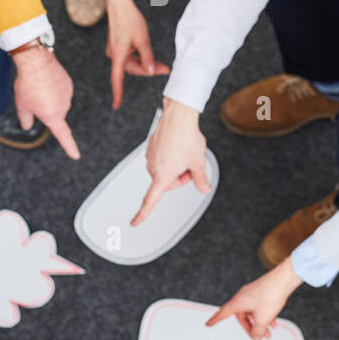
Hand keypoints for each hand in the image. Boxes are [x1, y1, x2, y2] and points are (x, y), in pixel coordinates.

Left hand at [12, 44, 80, 158]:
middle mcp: (64, 107)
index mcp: (53, 116)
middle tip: (31, 98)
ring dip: (48, 98)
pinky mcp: (68, 84)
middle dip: (44, 109)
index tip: (76, 155)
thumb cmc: (28, 84)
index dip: (69, 147)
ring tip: (37, 86)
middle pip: (54, 114)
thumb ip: (26, 119)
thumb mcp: (22, 105)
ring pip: (57, 102)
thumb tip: (28, 126)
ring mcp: (68, 95)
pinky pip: (60, 91)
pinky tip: (44, 81)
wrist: (37, 61)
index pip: (63, 135)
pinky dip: (53, 89)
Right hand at [106, 0, 169, 109]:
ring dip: (145, 64)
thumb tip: (151, 72)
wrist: (119, 5)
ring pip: (131, 64)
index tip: (116, 106)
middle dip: (148, 70)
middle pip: (132, 69)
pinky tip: (147, 54)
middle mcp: (114, 54)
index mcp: (118, 55)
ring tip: (162, 64)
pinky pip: (129, 57)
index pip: (117, 79)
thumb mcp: (143, 39)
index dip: (117, 94)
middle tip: (167, 69)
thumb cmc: (130, 20)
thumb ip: (147, 57)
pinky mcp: (117, 47)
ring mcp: (115, 50)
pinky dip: (139, 58)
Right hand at [133, 97, 207, 226]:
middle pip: (166, 183)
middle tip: (190, 165)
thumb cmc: (186, 138)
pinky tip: (178, 145)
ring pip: (164, 170)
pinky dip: (170, 156)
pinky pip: (161, 159)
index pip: (150, 201)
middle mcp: (153, 167)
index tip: (134, 223)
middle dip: (179, 177)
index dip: (142, 214)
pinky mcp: (151, 147)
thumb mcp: (198, 162)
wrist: (178, 116)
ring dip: (175, 166)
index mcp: (162, 176)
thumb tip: (204, 189)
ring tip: (184, 151)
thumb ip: (201, 179)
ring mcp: (150, 157)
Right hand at [206, 259, 303, 339]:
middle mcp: (242, 297)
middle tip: (258, 337)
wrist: (283, 280)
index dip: (215, 320)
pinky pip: (259, 307)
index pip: (223, 313)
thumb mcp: (263, 319)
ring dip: (259, 324)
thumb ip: (258, 331)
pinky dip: (264, 316)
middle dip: (251, 328)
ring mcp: (252, 294)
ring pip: (252, 313)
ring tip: (268, 333)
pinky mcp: (261, 293)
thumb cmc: (270, 294)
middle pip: (242, 317)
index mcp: (238, 302)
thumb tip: (257, 337)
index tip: (208, 324)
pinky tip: (273, 323)